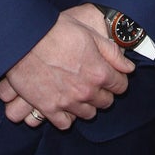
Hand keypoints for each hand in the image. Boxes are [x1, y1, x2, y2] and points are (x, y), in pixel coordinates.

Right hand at [0, 4, 133, 129]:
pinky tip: (66, 104)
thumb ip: (112, 53)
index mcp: (99, 72)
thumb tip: (129, 68)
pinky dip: (68, 116)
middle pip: (105, 102)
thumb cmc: (59, 31)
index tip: (113, 76)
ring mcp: (67, 102)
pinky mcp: (48, 108)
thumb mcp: (91, 35)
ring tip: (81, 92)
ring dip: (88, 104)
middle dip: (104, 92)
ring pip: (88, 114)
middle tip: (96, 82)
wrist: (26, 39)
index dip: (118, 80)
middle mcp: (86, 91)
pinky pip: (65, 123)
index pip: (120, 86)